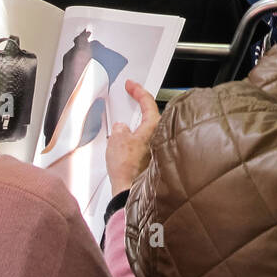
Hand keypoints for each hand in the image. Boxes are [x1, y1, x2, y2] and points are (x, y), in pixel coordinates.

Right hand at [106, 79, 160, 194]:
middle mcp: (160, 136)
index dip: (138, 91)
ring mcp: (157, 149)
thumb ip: (120, 128)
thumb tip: (122, 129)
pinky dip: (134, 139)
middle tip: (131, 97)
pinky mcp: (152, 160)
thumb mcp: (117, 140)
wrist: (129, 191)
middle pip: (150, 115)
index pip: (148, 102)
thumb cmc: (128, 168)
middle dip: (139, 106)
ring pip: (146, 130)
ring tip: (123, 123)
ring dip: (136, 125)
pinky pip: (143, 143)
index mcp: (154, 126)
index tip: (131, 85)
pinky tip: (125, 143)